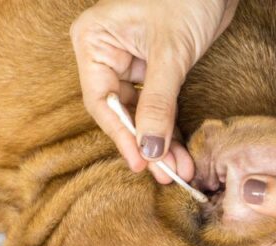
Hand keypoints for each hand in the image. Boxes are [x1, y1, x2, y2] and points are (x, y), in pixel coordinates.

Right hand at [71, 0, 237, 183]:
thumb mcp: (171, 52)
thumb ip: (158, 103)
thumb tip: (150, 148)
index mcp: (94, 42)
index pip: (101, 100)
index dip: (122, 135)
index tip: (142, 162)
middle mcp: (107, 53)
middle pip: (120, 112)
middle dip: (146, 144)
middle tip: (165, 174)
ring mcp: (130, 62)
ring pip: (140, 114)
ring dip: (161, 143)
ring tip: (179, 170)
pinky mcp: (155, 69)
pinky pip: (157, 106)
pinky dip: (170, 129)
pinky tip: (181, 153)